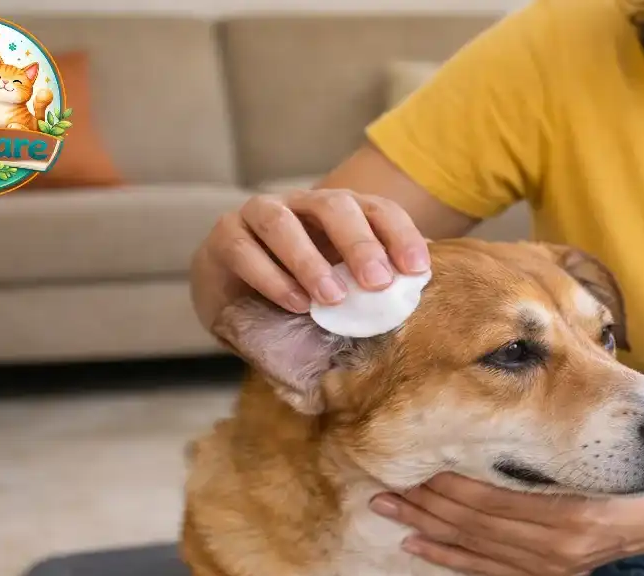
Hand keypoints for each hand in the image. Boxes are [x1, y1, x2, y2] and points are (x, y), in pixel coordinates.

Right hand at [191, 188, 430, 328]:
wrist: (235, 299)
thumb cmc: (300, 290)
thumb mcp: (342, 286)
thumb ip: (372, 286)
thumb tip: (417, 293)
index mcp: (341, 212)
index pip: (378, 210)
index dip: (400, 235)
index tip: (417, 270)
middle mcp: (303, 204)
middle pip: (333, 206)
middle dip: (359, 243)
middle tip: (377, 281)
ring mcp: (259, 214)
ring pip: (282, 223)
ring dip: (309, 261)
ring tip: (332, 298)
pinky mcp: (226, 236)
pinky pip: (246, 250)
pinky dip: (273, 278)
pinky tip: (296, 304)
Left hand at [369, 473, 643, 575]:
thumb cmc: (627, 472)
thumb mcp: (591, 456)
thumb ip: (548, 448)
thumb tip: (487, 429)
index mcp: (569, 512)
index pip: (491, 500)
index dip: (448, 485)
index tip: (416, 465)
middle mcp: (557, 544)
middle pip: (475, 523)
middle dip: (426, 505)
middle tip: (384, 487)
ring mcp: (549, 563)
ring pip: (474, 545)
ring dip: (427, 527)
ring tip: (389, 508)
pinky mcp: (544, 573)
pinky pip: (486, 566)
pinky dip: (448, 555)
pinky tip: (416, 544)